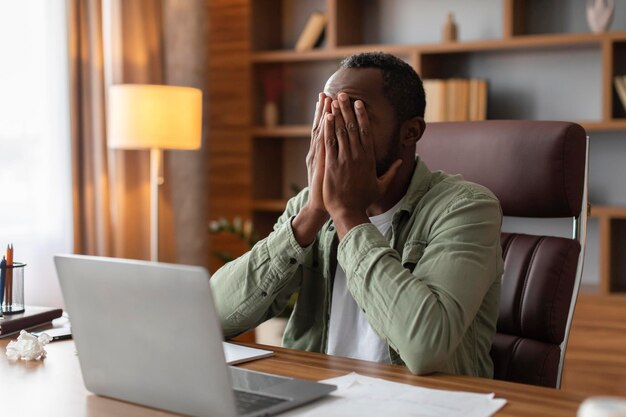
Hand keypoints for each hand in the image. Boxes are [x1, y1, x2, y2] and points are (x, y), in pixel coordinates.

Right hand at [305, 92, 329, 213]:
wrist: (322, 207)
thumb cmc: (331, 194)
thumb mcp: (334, 177)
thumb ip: (340, 165)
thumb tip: (348, 157)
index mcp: (324, 154)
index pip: (326, 130)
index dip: (329, 116)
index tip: (330, 101)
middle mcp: (320, 153)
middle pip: (323, 127)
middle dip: (324, 110)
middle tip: (325, 93)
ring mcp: (321, 156)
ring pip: (323, 131)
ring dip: (325, 114)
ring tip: (325, 98)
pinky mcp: (324, 162)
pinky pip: (325, 143)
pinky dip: (326, 129)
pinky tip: (327, 117)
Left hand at [323, 93, 401, 237]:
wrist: (348, 211)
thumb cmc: (364, 200)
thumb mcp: (381, 186)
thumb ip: (392, 172)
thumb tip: (403, 161)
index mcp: (368, 159)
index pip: (366, 132)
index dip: (362, 116)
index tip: (359, 103)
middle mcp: (357, 155)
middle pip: (352, 127)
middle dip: (347, 109)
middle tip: (343, 94)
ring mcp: (344, 159)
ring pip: (341, 131)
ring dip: (337, 114)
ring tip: (333, 100)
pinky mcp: (332, 164)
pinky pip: (330, 142)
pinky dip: (328, 128)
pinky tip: (326, 117)